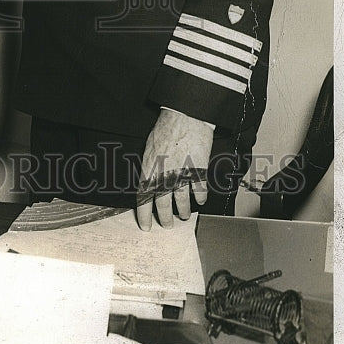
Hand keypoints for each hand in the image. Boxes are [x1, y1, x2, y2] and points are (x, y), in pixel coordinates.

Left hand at [136, 108, 213, 230]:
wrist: (185, 118)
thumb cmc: (166, 129)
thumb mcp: (149, 148)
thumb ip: (150, 167)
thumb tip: (149, 182)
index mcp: (150, 170)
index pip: (143, 198)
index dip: (144, 215)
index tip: (145, 225)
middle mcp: (165, 176)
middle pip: (163, 206)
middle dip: (165, 219)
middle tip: (167, 225)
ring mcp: (182, 176)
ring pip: (182, 203)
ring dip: (184, 212)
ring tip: (184, 216)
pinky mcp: (198, 172)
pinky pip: (199, 192)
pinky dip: (200, 199)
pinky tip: (199, 201)